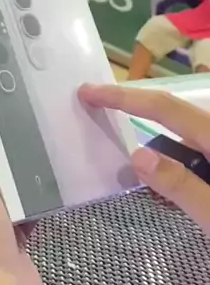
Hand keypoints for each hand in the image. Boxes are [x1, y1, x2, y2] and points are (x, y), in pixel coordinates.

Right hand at [79, 83, 209, 230]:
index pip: (164, 107)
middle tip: (98, 119)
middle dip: (136, 117)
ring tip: (133, 177)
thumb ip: (180, 185)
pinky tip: (168, 191)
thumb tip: (136, 155)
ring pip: (185, 142)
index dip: (124, 97)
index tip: (88, 92)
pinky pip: (195, 157)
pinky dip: (176, 168)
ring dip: (159, 154)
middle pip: (173, 118)